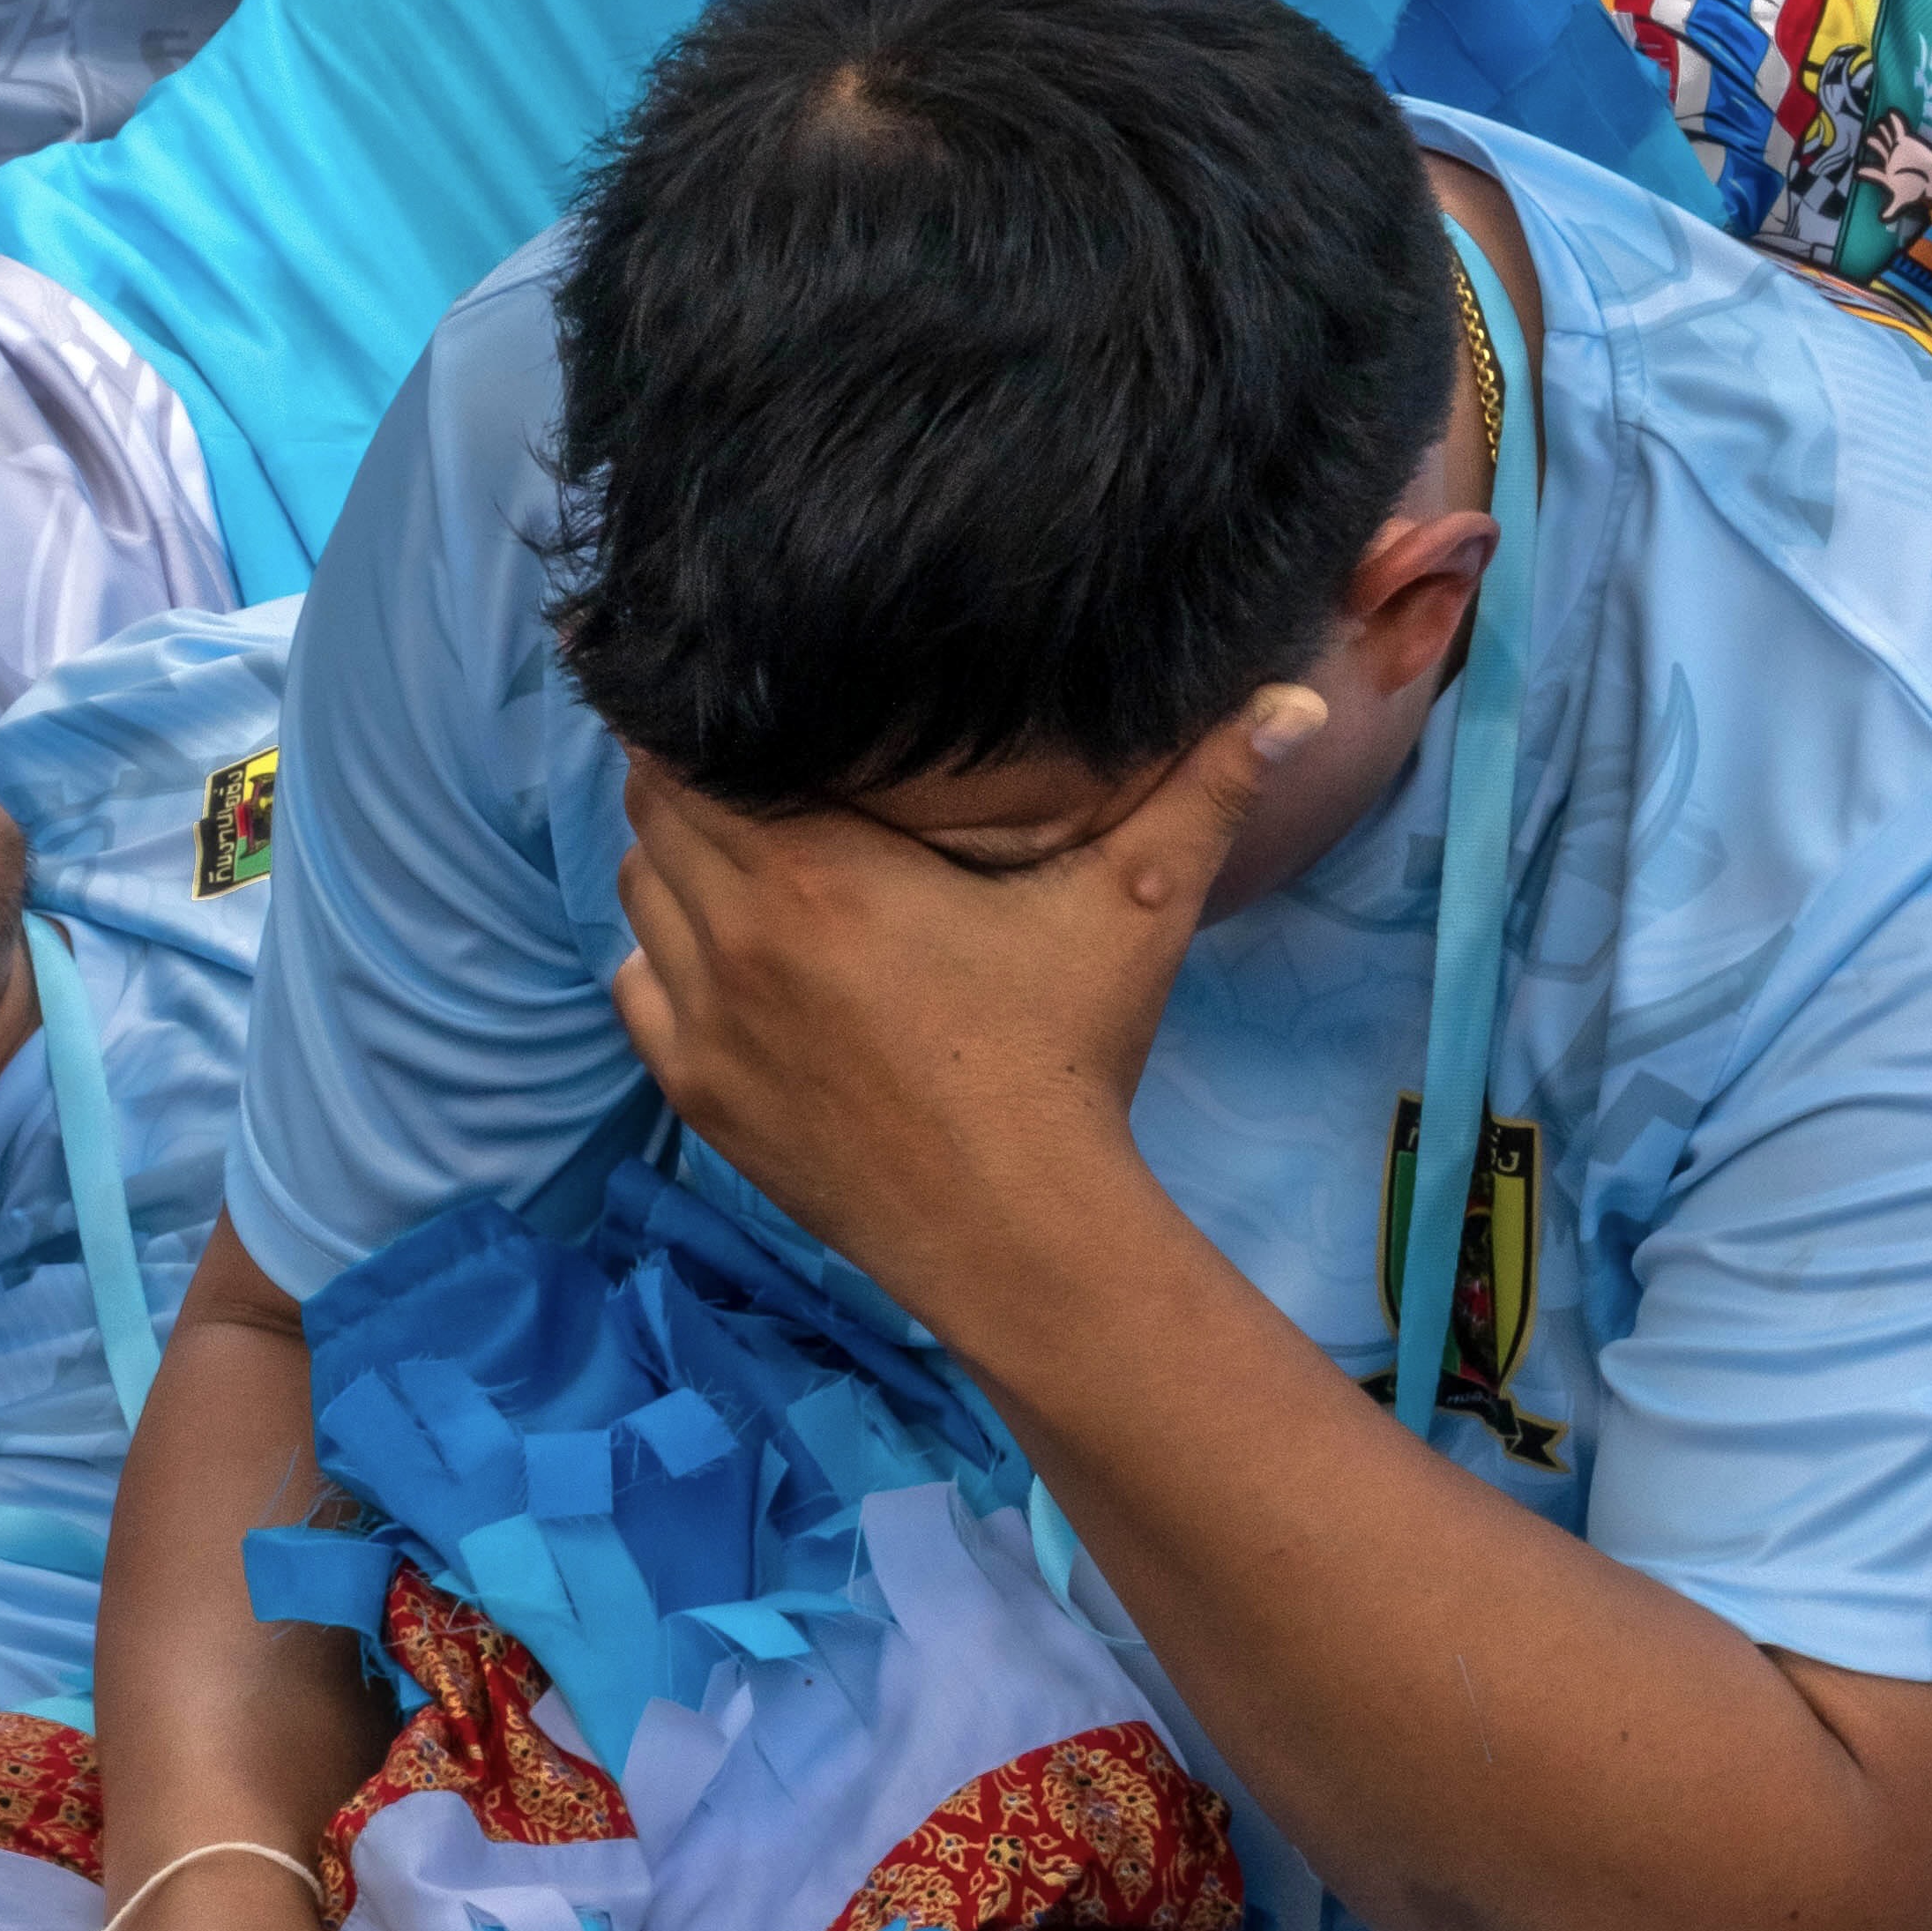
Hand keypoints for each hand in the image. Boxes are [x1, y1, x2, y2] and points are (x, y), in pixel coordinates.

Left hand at [608, 697, 1315, 1331]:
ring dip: (674, 868)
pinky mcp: (702, 1095)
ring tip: (738, 856)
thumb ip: (1208, 787)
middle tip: (747, 770)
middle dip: (692, 782)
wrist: (1021, 1233)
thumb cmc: (1070, 1060)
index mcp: (816, 869)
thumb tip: (1296, 697)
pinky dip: (664, 961)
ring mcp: (706, 1023)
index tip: (747, 706)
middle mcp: (736, 936)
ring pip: (639, 896)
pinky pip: (635, 990)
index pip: (694, 749)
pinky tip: (724, 957)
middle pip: (655, 812)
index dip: (708, 717)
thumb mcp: (1137, 908)